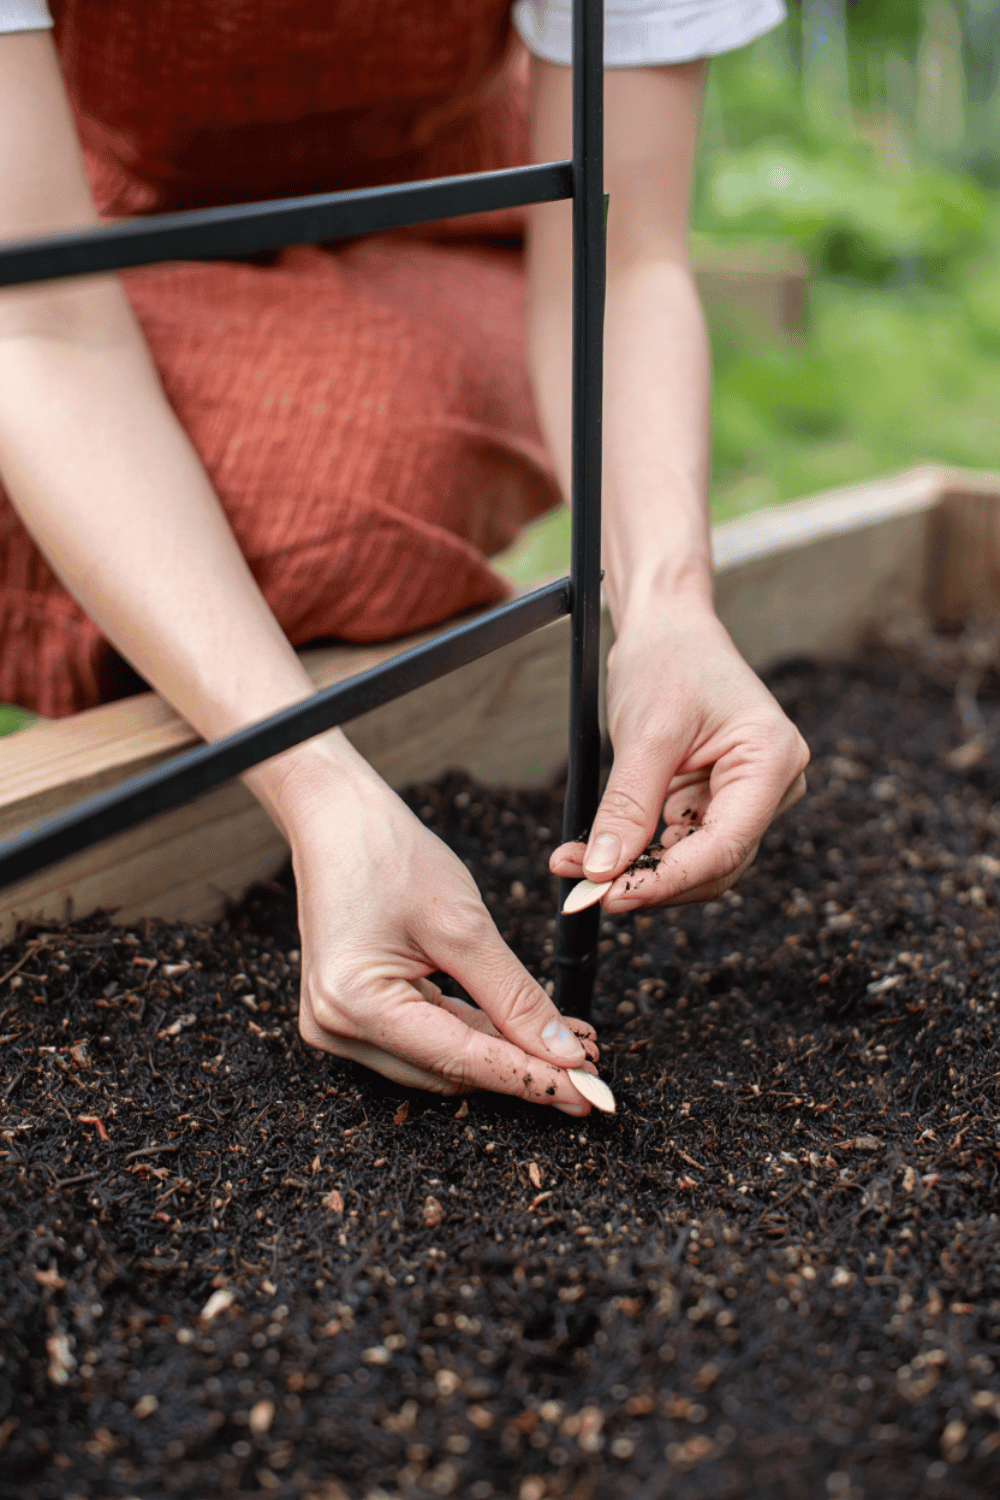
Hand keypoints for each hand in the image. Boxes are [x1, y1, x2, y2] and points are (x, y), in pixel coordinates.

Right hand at [272, 740, 598, 1111]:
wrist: (336, 818)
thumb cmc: (389, 855)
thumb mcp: (463, 924)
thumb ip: (513, 996)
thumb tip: (562, 1054)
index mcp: (355, 1005)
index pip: (461, 1060)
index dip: (532, 1080)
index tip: (588, 1093)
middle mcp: (337, 1027)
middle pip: (450, 1069)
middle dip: (522, 1068)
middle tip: (589, 1064)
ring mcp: (338, 1023)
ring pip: (441, 1059)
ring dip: (503, 1054)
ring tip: (568, 1044)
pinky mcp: (351, 1011)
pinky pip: (424, 1036)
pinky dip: (474, 1033)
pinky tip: (522, 1029)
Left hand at [550, 602, 808, 911]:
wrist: (668, 630)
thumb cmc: (668, 661)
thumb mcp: (646, 733)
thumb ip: (628, 805)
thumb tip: (603, 870)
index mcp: (771, 759)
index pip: (726, 845)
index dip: (670, 880)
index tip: (613, 896)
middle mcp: (770, 786)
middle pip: (714, 865)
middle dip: (648, 882)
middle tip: (584, 890)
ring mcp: (745, 798)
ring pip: (693, 862)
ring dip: (636, 872)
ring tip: (575, 866)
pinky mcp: (714, 803)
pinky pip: (677, 844)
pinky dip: (636, 853)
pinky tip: (592, 853)